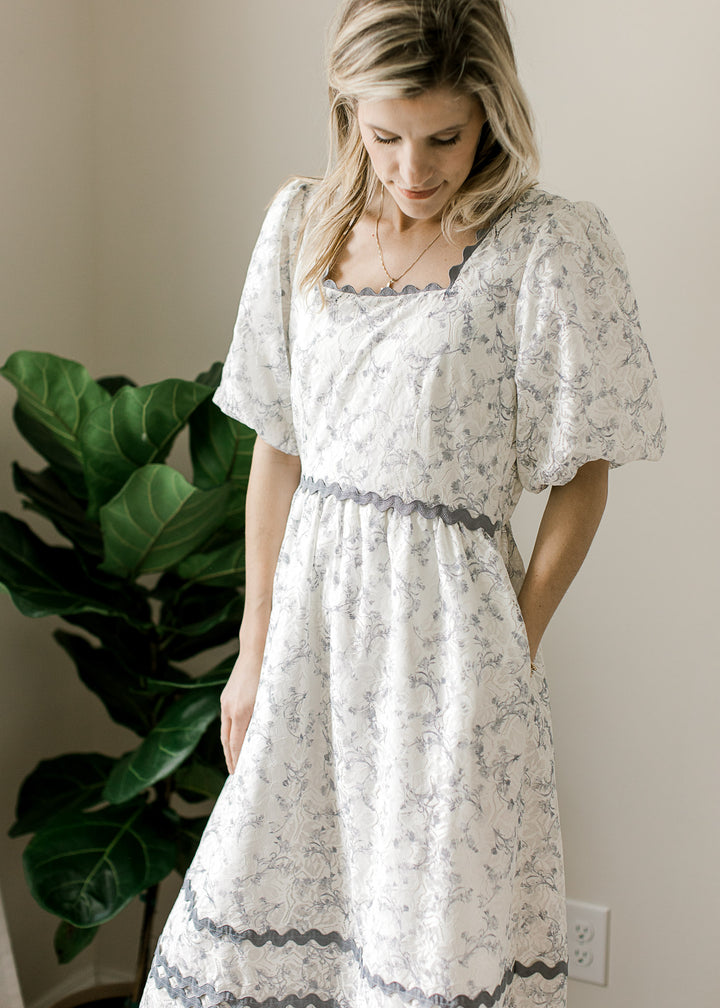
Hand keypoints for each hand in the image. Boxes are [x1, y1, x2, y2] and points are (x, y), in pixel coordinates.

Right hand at [220, 651, 262, 773]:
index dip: (237, 760)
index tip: (240, 773)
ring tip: (233, 758)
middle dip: (230, 758)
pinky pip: (226, 719)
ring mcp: (226, 701)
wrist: (256, 650)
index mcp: (242, 711)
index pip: (236, 744)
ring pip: (225, 730)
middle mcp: (230, 708)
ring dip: (228, 746)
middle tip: (234, 773)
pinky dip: (229, 731)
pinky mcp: (226, 696)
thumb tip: (265, 739)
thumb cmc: (270, 673)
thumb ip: (267, 719)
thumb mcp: (272, 698)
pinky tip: (235, 735)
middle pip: (227, 740)